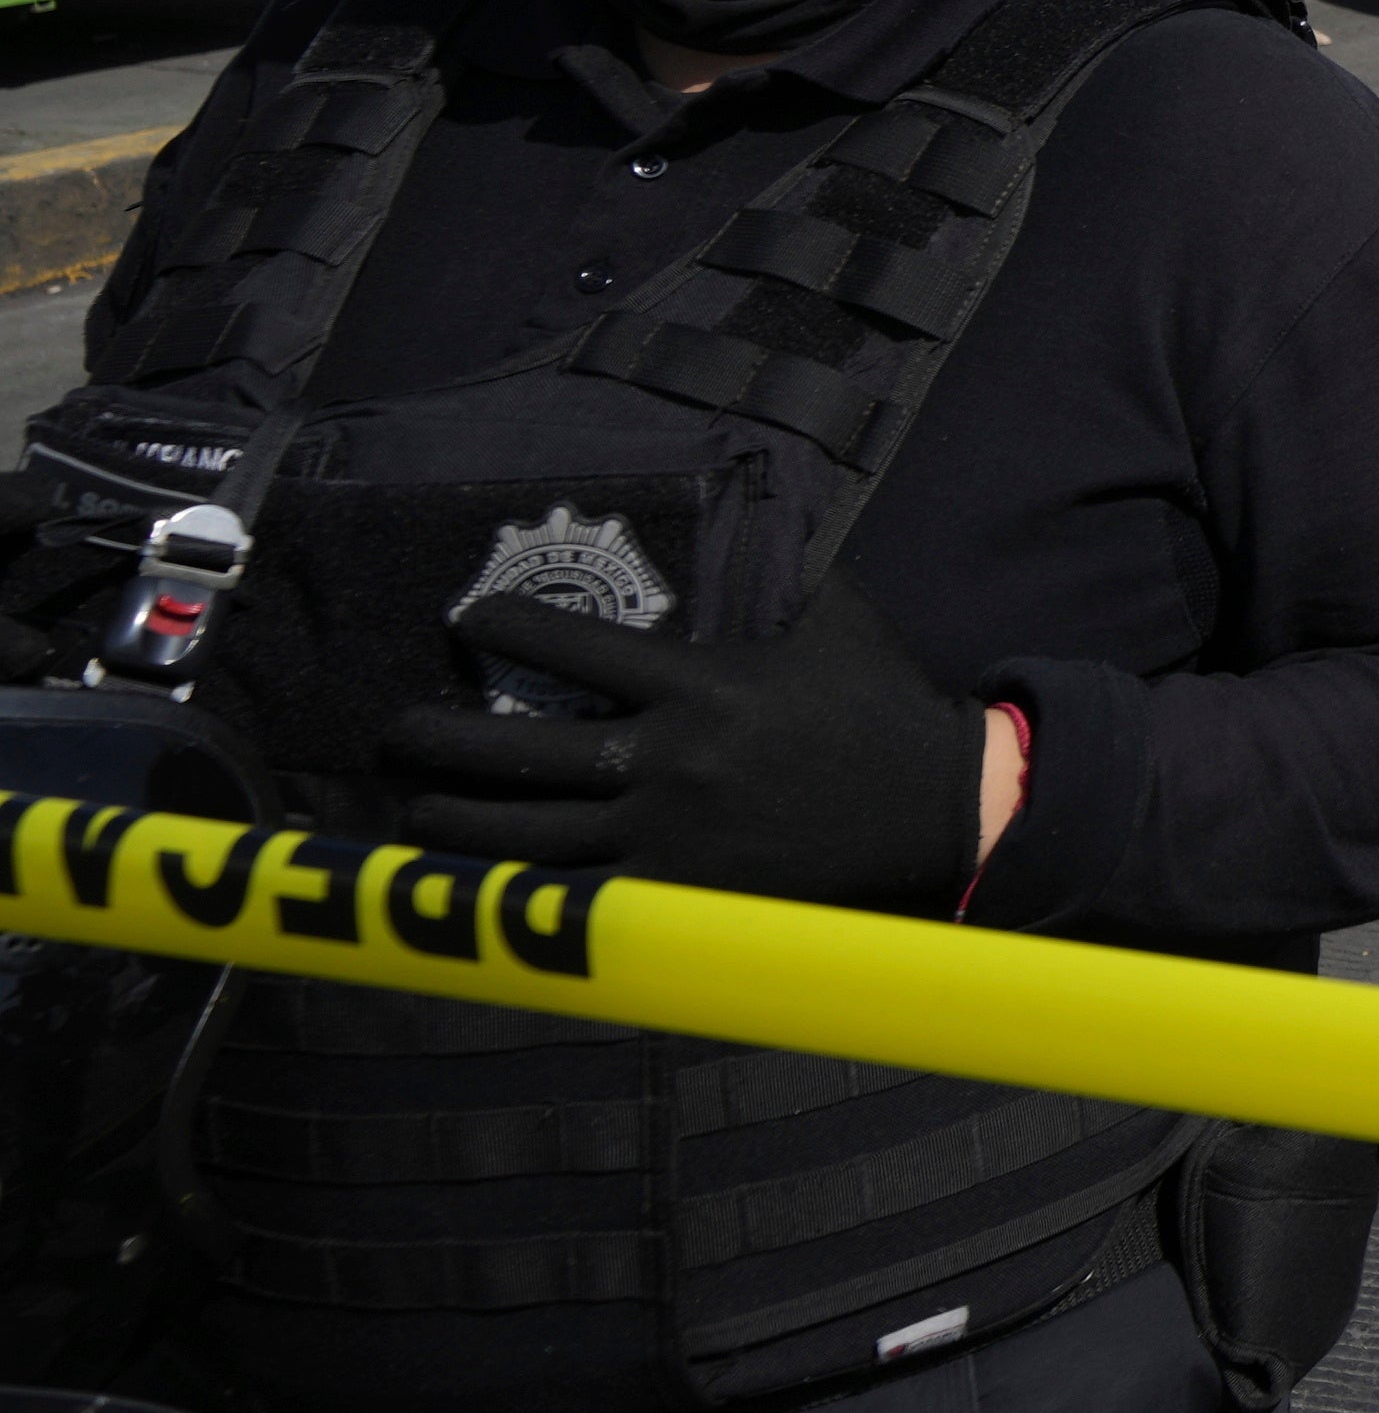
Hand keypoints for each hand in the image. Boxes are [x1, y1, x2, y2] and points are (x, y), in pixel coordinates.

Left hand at [377, 577, 993, 913]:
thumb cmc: (886, 710)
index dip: (502, 628)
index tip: (467, 622)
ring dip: (451, 821)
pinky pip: (571, 904)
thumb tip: (762, 507)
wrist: (946, 812)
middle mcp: (667, 762)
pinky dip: (512, 897)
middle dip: (437, 738)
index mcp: (700, 684)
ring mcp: (666, 840)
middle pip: (514, 752)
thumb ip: (784, 571)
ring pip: (521, 837)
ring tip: (414, 807)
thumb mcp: (837, 620)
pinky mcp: (681, 902)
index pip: (567, 645)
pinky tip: (473, 888)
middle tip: (397, 728)